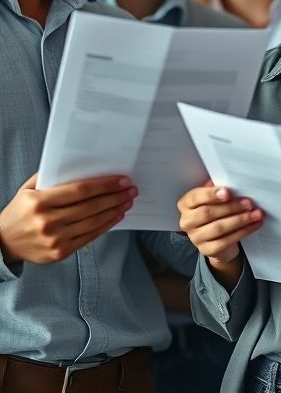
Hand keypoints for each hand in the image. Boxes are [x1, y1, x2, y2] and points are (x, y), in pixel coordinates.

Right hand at [0, 173, 136, 264]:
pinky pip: (89, 236)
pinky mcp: (60, 252)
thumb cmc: (19, 212)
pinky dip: (106, 225)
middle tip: (131, 189)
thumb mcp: (28, 190)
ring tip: (128, 201)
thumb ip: (51, 176)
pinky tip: (116, 216)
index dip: (104, 185)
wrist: (2, 243)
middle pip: (91, 206)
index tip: (122, 180)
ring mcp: (54, 238)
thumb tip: (82, 164)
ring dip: (115, 210)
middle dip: (115, 196)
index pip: (80, 191)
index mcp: (40, 201)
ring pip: (93, 222)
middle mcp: (47, 221)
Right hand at [177, 184, 263, 286]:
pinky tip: (254, 224)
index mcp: (186, 204)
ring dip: (241, 220)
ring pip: (219, 227)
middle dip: (232, 207)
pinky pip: (227, 241)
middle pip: (208, 213)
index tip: (227, 192)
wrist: (217, 238)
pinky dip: (243, 231)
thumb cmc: (216, 211)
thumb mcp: (214, 198)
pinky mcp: (207, 250)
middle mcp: (187, 221)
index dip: (211, 194)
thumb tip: (232, 180)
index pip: (195, 197)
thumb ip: (218, 189)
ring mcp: (196, 237)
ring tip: (256, 214)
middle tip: (249, 203)